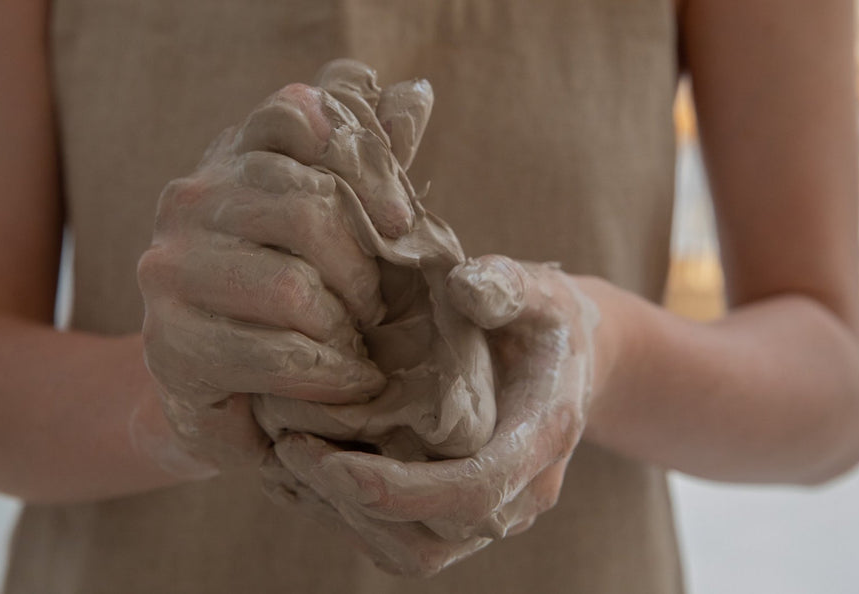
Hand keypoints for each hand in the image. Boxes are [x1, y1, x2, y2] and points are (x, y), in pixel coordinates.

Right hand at [135, 67, 426, 475]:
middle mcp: (188, 201)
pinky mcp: (169, 343)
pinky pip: (276, 353)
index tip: (400, 224)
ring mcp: (169, 270)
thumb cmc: (294, 301)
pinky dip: (332, 374)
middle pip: (304, 208)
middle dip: (362, 271)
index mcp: (229, 158)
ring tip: (361, 348)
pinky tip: (353, 382)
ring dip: (345, 327)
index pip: (292, 114)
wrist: (226, 397)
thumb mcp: (336, 227)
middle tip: (380, 309)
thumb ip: (367, 163)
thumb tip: (415, 94)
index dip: (362, 165)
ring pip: (290, 287)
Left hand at [263, 256, 600, 575]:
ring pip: (412, 553)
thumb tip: (464, 287)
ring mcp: (491, 515)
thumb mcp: (539, 290)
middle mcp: (521, 494)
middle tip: (289, 450)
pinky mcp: (460, 520)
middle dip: (355, 505)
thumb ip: (508, 285)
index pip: (475, 490)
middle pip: (435, 538)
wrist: (569, 362)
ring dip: (344, 517)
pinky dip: (347, 517)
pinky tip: (306, 472)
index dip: (403, 490)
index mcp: (543, 438)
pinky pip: (401, 544)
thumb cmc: (544, 320)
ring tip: (289, 460)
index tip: (334, 466)